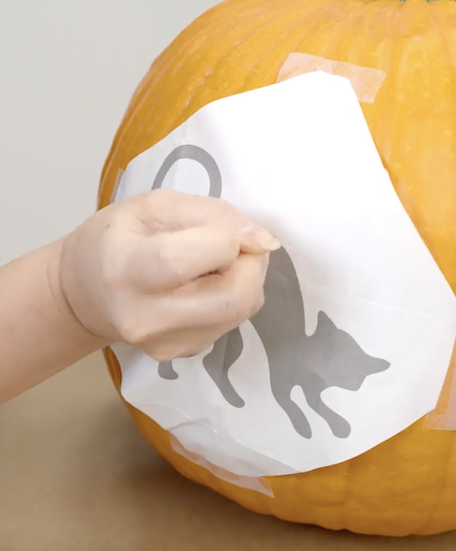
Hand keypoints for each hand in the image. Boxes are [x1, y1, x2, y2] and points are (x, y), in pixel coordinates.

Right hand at [57, 189, 279, 361]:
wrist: (86, 293)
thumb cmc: (117, 238)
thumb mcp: (154, 206)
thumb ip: (213, 214)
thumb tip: (264, 240)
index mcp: (126, 269)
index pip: (189, 259)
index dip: (227, 238)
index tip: (229, 228)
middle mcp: (145, 318)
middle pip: (232, 297)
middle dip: (252, 263)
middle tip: (240, 244)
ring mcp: (165, 344)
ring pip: (242, 310)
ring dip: (247, 278)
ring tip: (219, 262)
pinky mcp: (182, 354)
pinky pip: (232, 321)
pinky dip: (234, 296)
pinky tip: (210, 284)